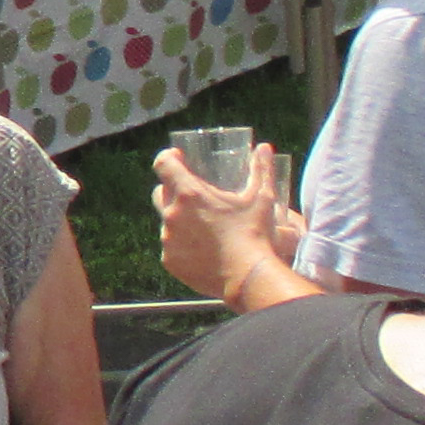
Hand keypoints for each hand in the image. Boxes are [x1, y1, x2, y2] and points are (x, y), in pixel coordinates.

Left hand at [151, 141, 285, 304]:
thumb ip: (261, 169)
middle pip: (160, 193)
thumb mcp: (261, 197)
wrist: (248, 276)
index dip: (168, 157)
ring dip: (180, 220)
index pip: (163, 164)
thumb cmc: (255, 233)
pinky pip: (171, 247)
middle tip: (194, 196)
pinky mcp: (170, 261)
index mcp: (189, 194)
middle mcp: (172, 215)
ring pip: (167, 222)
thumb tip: (264, 148)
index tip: (178, 157)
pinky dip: (183, 245)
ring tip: (205, 228)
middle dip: (172, 190)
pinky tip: (202, 250)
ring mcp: (168, 240)